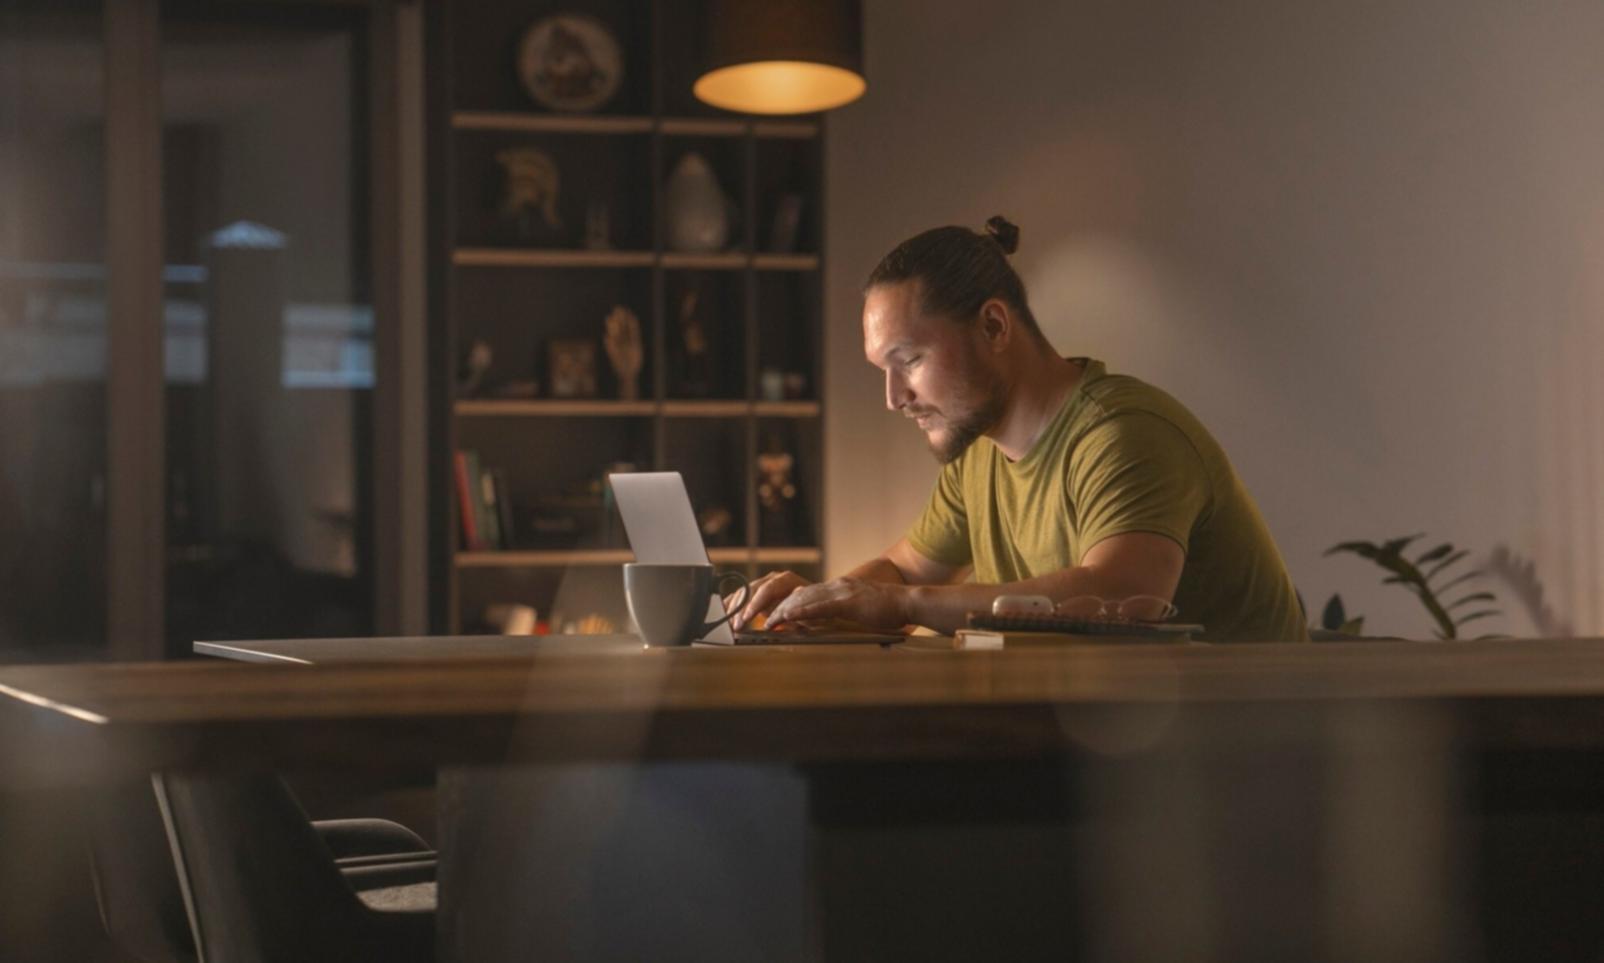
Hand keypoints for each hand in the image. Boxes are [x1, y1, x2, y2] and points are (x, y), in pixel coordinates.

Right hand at [726, 570, 811, 629]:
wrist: (818, 606)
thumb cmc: (815, 610)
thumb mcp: (811, 611)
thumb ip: (798, 609)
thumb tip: (789, 606)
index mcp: (785, 581)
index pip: (766, 589)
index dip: (755, 603)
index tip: (747, 618)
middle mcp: (772, 580)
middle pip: (751, 590)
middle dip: (741, 609)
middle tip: (735, 625)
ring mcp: (763, 586)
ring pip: (744, 593)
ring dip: (735, 609)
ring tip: (728, 624)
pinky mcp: (757, 596)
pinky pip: (742, 598)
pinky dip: (732, 606)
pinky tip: (723, 613)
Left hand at [768, 577, 911, 630]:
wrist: (907, 602)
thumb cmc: (886, 609)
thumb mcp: (857, 609)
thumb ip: (840, 613)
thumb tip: (822, 624)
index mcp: (836, 589)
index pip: (803, 595)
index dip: (784, 606)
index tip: (769, 617)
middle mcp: (835, 587)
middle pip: (798, 595)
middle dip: (777, 608)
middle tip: (761, 621)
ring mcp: (841, 592)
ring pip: (805, 599)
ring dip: (783, 612)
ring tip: (767, 623)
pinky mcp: (849, 602)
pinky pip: (821, 607)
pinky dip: (803, 612)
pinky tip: (789, 618)